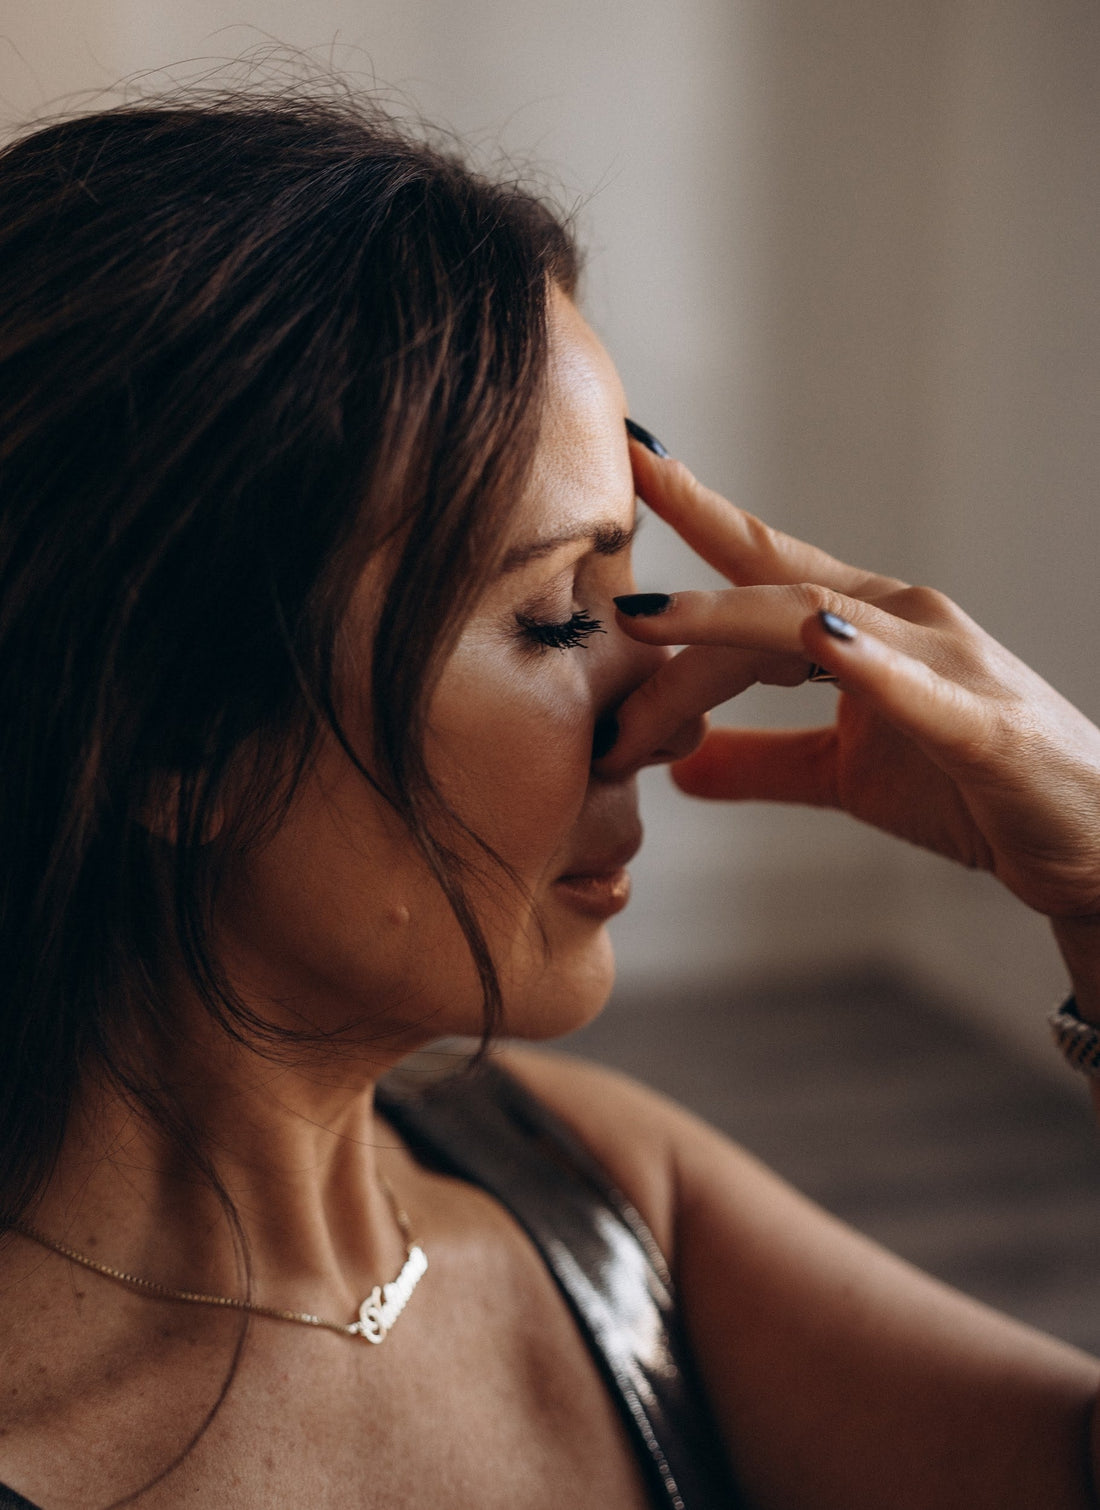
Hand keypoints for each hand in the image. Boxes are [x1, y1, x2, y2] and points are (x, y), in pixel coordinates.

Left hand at [598, 440, 1099, 923]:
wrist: (1092, 843)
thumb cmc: (974, 792)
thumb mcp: (846, 777)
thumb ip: (764, 763)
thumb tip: (682, 766)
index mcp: (863, 627)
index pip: (763, 562)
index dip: (696, 513)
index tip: (626, 468)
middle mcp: (900, 621)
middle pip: (769, 591)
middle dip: (680, 598)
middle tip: (596, 606)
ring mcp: (944, 664)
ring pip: (816, 625)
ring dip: (725, 624)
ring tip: (647, 622)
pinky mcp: (981, 725)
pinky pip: (917, 690)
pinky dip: (866, 666)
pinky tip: (818, 644)